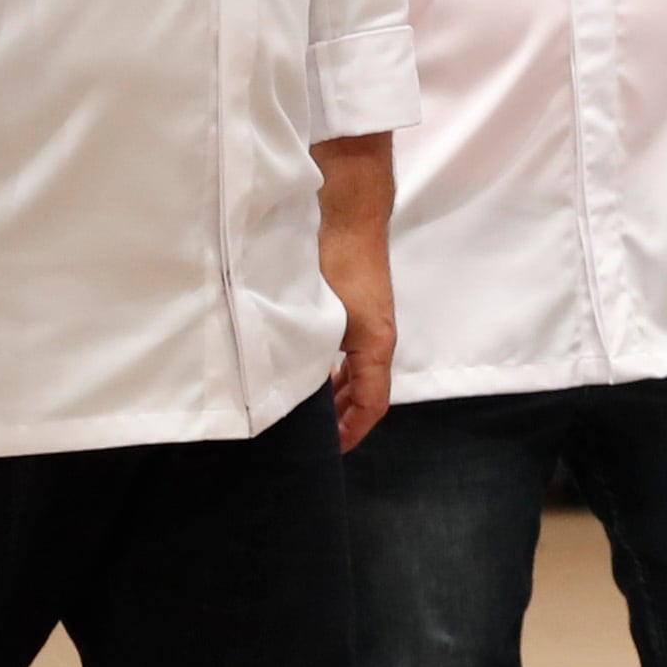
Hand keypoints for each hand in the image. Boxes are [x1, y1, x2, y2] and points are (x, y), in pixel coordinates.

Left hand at [313, 133, 396, 451]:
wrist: (349, 213)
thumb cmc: (337, 261)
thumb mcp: (321, 316)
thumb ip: (307, 355)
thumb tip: (287, 389)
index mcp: (377, 345)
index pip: (372, 405)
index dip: (352, 433)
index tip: (330, 452)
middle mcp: (379, 339)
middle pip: (368, 393)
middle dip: (344, 420)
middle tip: (314, 441)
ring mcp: (371, 324)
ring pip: (360, 374)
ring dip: (339, 396)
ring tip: (310, 415)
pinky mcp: (359, 310)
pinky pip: (352, 355)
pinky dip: (336, 373)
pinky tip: (310, 374)